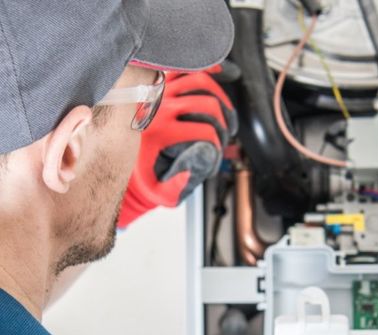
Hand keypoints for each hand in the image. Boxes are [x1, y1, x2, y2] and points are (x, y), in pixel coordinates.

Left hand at [118, 70, 235, 227]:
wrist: (119, 157)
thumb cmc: (145, 175)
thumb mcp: (160, 191)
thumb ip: (179, 185)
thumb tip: (198, 166)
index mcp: (160, 132)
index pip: (205, 132)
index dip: (218, 145)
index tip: (216, 153)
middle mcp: (159, 107)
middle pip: (208, 104)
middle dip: (222, 124)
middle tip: (223, 137)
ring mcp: (160, 91)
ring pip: (201, 81)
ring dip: (220, 99)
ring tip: (223, 116)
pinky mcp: (160, 82)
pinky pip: (185, 67)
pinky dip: (205, 69)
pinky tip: (218, 76)